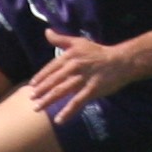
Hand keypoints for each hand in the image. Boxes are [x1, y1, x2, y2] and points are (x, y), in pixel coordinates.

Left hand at [24, 28, 139, 123]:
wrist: (120, 61)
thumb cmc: (98, 52)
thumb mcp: (78, 42)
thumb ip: (61, 39)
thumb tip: (46, 31)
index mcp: (69, 57)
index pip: (50, 68)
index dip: (40, 77)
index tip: (31, 85)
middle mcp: (73, 68)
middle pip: (53, 81)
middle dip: (40, 91)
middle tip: (31, 98)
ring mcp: (82, 80)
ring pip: (61, 92)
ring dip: (48, 101)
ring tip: (37, 108)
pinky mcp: (91, 90)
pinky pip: (76, 103)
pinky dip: (67, 112)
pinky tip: (58, 120)